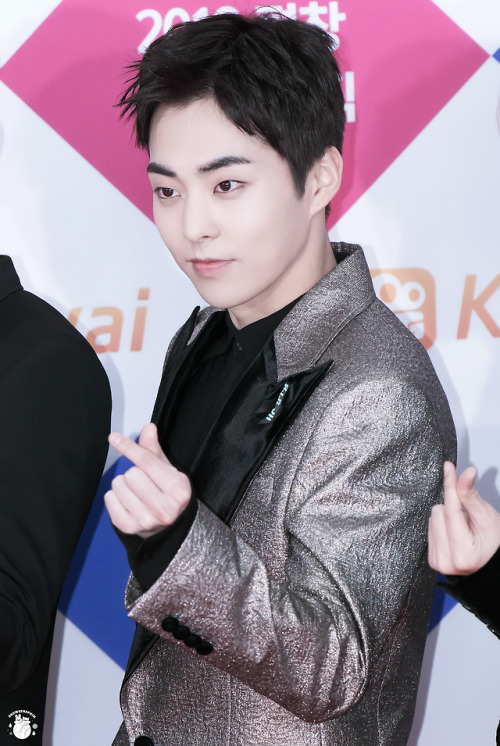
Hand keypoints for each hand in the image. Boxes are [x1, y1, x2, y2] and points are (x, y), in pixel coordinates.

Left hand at [104, 423, 190, 538]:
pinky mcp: (129, 528)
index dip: (129, 447)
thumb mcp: (168, 471)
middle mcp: (164, 508)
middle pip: (131, 474)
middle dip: (133, 473)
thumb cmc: (168, 494)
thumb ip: (155, 450)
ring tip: (136, 493)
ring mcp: (146, 521)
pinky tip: (128, 502)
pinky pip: (109, 499)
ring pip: (118, 486)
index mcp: (178, 490)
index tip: (114, 438)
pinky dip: (114, 497)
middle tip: (143, 482)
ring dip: (123, 485)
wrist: (168, 528)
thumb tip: (148, 428)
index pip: (147, 462)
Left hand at [428, 461, 499, 574]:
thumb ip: (471, 495)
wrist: (492, 560)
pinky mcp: (433, 560)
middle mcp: (447, 561)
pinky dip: (442, 526)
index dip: (451, 486)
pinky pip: (429, 527)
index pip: (451, 511)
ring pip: (432, 518)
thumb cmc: (494, 540)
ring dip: (447, 518)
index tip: (449, 467)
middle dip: (453, 509)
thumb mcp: (486, 516)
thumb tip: (466, 473)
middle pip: (438, 512)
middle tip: (468, 521)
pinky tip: (455, 534)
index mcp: (463, 554)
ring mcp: (438, 562)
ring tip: (463, 529)